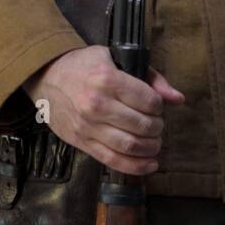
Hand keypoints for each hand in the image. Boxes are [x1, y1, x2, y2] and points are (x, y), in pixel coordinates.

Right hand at [22, 47, 185, 176]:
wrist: (47, 77)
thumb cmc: (84, 65)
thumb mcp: (115, 57)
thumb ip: (149, 77)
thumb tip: (177, 99)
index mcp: (107, 79)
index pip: (148, 100)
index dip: (159, 106)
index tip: (157, 106)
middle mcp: (97, 105)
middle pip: (141, 125)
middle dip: (157, 127)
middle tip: (157, 124)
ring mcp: (88, 126)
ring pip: (130, 146)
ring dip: (150, 148)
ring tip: (154, 141)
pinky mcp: (82, 142)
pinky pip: (112, 160)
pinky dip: (136, 167)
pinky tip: (149, 164)